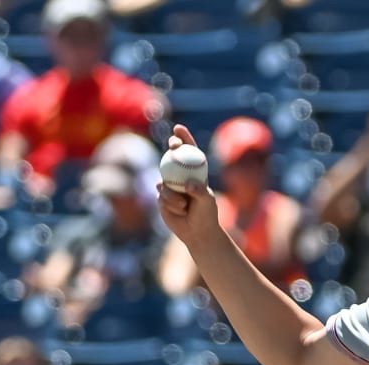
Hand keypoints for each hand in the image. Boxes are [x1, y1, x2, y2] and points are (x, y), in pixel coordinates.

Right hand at [156, 124, 220, 249]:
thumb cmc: (207, 215)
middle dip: (173, 146)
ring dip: (174, 194)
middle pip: (173, 155)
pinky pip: (161, 194)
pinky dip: (170, 203)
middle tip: (173, 146)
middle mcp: (181, 175)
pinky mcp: (162, 196)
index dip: (183, 138)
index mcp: (195, 172)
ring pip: (165, 180)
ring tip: (185, 206)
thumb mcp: (207, 202)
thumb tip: (187, 184)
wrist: (197, 232)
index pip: (189, 151)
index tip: (178, 129)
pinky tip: (179, 210)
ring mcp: (170, 185)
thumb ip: (199, 191)